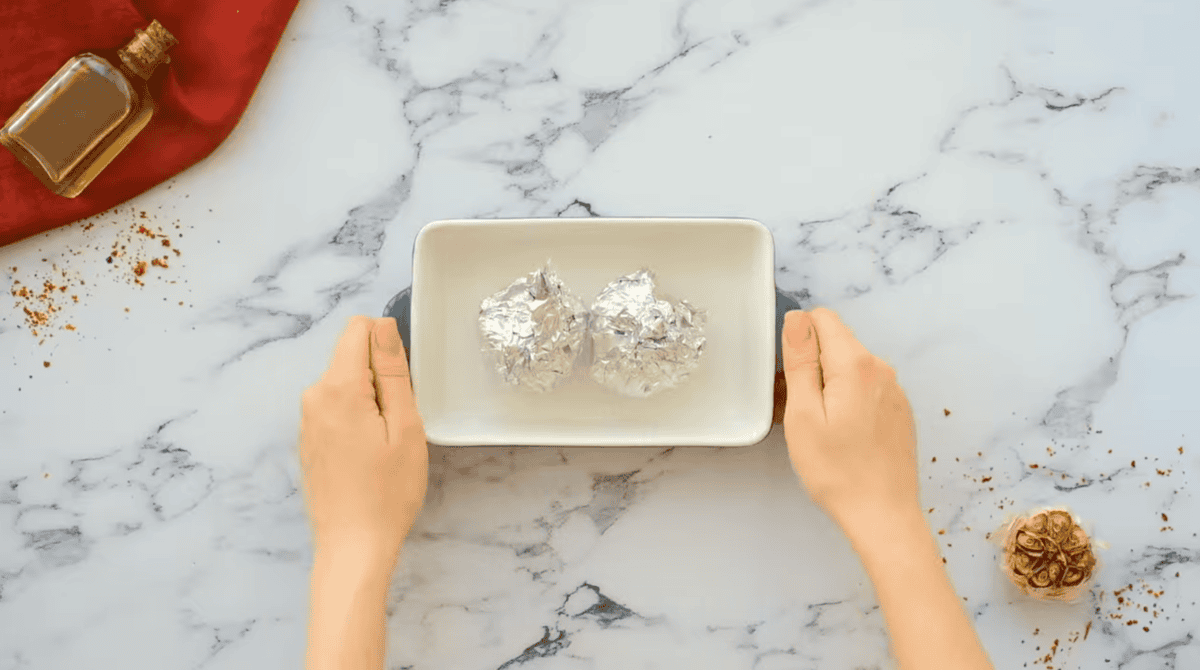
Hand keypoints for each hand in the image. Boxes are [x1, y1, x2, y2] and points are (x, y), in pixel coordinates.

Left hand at [298, 315, 428, 563]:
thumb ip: (392, 371)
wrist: (353, 546)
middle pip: (352, 358)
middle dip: (380, 378)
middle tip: (399, 424)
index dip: (387, 345)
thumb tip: (383, 326)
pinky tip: (369, 456)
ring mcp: (306, 420)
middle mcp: (313, 397)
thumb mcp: (404, 426)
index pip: (358, 330)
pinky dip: (357, 420)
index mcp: (338, 388)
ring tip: (386, 444)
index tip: (402, 385)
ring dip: (370, 401)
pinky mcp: (308, 440)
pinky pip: (336, 409)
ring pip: (346, 384)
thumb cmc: (387, 491)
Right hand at [779, 308, 919, 534]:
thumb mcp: (804, 414)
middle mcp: (882, 370)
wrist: (883, 515)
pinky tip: (842, 436)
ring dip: (829, 385)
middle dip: (812, 365)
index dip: (798, 340)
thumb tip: (797, 318)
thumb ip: (800, 360)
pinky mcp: (899, 410)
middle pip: (837, 343)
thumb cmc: (837, 471)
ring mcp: (895, 390)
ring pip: (850, 368)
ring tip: (819, 428)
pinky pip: (866, 389)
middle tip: (800, 410)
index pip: (822, 319)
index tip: (790, 377)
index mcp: (856, 365)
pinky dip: (848, 401)